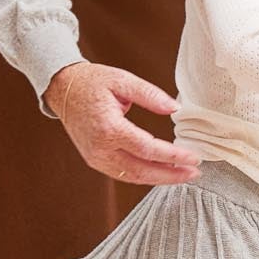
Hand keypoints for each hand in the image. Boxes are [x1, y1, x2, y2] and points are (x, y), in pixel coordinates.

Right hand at [44, 61, 201, 185]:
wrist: (63, 89)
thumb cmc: (92, 82)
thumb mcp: (123, 80)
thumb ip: (150, 94)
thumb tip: (175, 108)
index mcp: (109, 128)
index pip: (148, 149)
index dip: (173, 156)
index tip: (194, 157)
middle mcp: (100, 148)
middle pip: (142, 171)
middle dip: (171, 175)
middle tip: (194, 172)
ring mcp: (96, 158)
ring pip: (133, 177)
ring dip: (159, 179)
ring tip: (182, 174)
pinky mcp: (94, 160)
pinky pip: (123, 174)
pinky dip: (144, 176)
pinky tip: (161, 172)